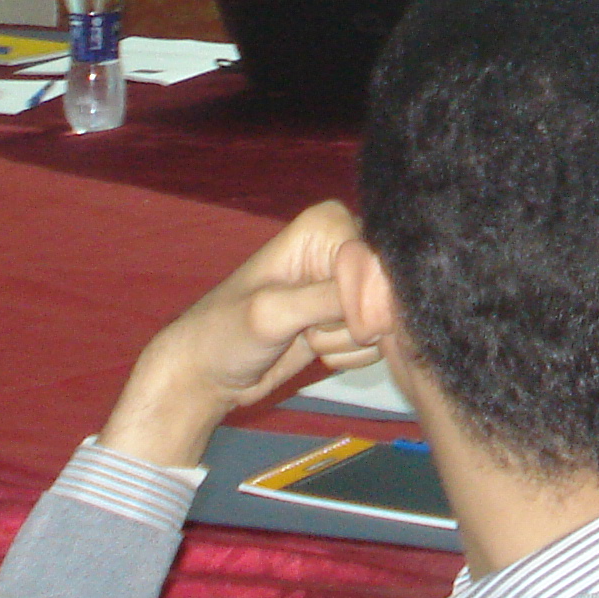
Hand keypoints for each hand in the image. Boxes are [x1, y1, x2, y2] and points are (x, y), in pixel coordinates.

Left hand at [101, 201, 369, 468]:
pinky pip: (379, 341)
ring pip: (387, 321)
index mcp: (328, 224)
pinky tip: (314, 349)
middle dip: (352, 322)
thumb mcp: (273, 312)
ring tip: (303, 337)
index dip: (359, 300)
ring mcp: (352, 283)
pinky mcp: (354, 316)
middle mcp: (346, 245)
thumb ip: (330, 300)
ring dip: (345, 342)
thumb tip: (388, 299)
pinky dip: (348, 355)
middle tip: (307, 328)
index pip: (377, 262)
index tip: (318, 321)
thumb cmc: (226, 332)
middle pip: (388, 291)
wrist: (209, 373)